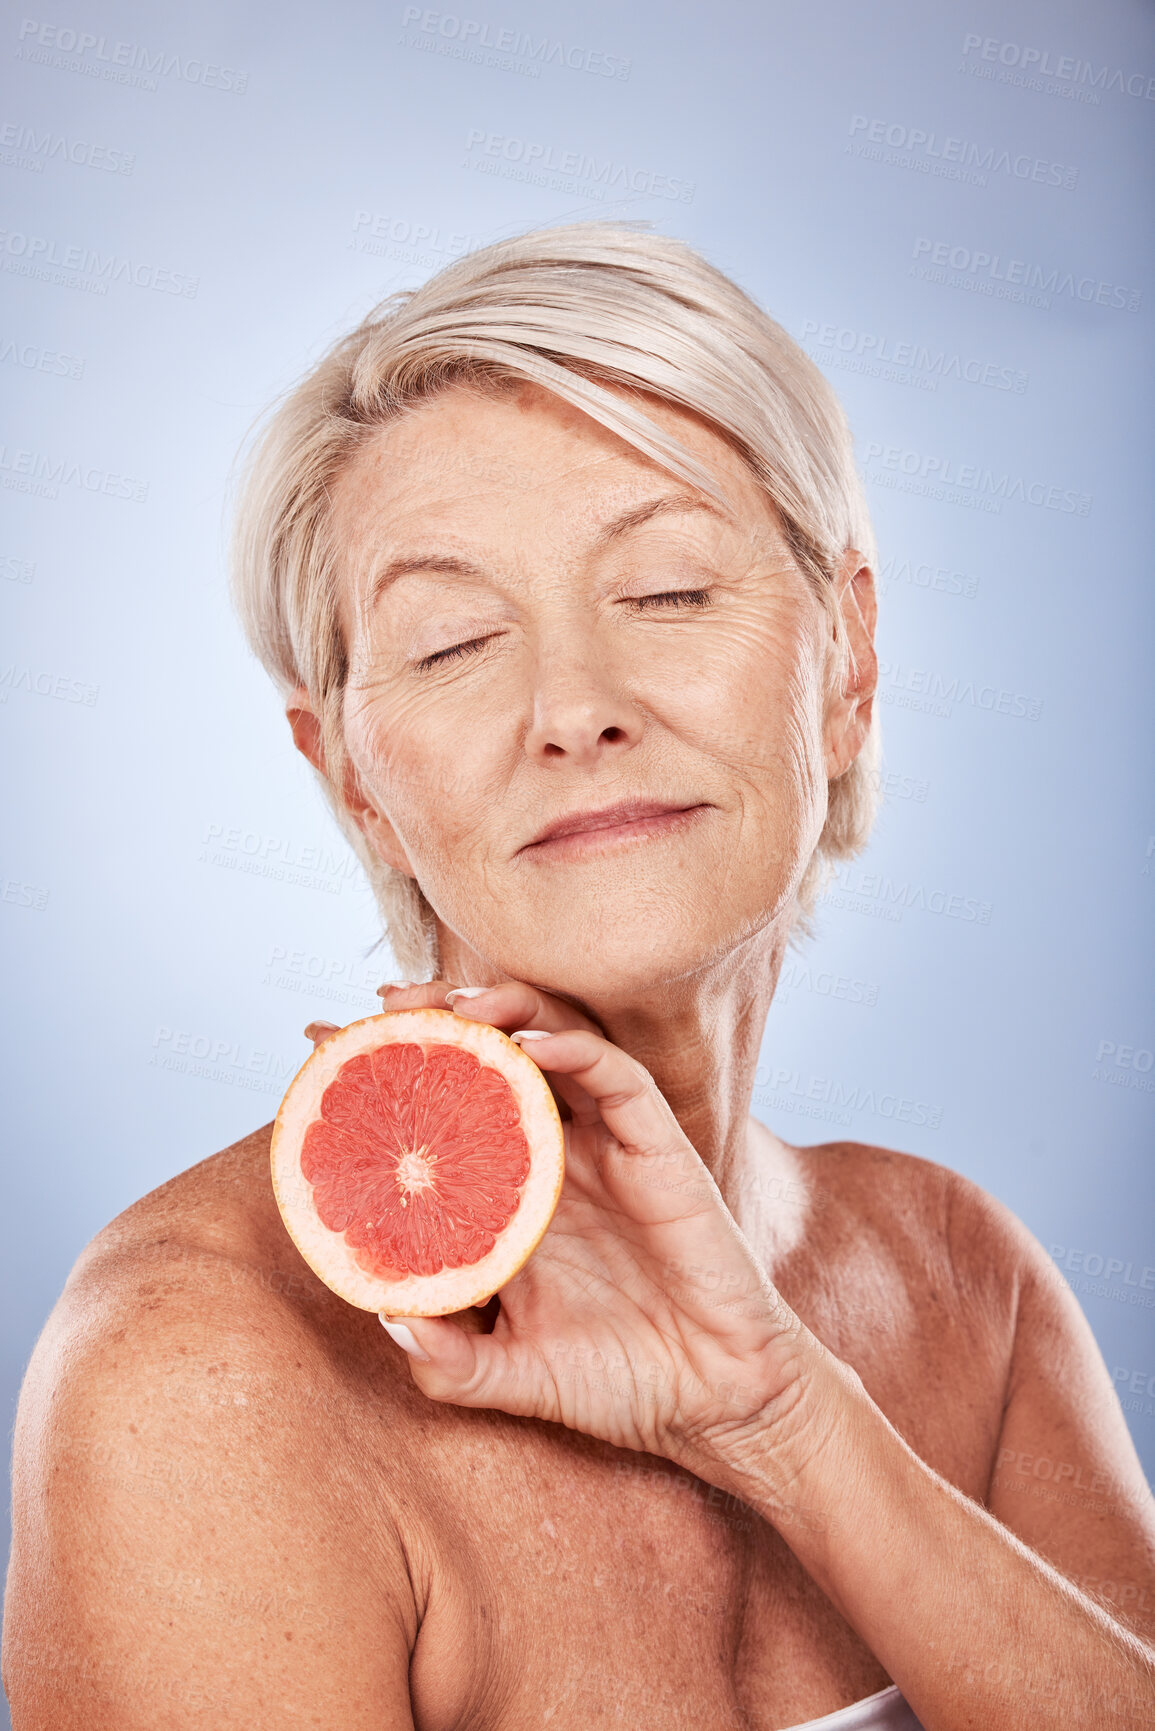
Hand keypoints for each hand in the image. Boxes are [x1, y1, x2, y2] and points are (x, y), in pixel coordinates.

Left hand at [308, 981, 840, 1485]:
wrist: (716, 1404)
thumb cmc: (619, 1384)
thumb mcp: (513, 1379)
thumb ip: (451, 1361)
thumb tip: (385, 1317)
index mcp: (513, 1195)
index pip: (442, 1106)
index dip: (386, 1069)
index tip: (319, 1043)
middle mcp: (553, 1155)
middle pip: (489, 1054)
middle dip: (434, 1017)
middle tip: (379, 1005)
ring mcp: (606, 1145)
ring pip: (551, 1043)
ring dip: (501, 1013)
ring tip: (449, 1006)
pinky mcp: (659, 1146)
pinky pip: (616, 1076)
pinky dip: (572, 1050)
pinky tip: (529, 1048)